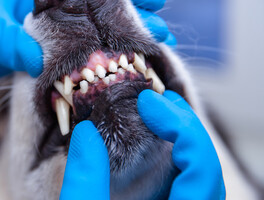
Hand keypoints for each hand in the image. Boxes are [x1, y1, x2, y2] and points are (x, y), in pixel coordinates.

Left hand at [0, 0, 173, 88]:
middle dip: (129, 15)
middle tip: (159, 32)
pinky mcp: (30, 49)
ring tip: (143, 53)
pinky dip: (86, 61)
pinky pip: (66, 53)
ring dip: (114, 40)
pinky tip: (103, 73)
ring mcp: (38, 26)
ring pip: (86, 30)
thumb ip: (4, 37)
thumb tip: (39, 61)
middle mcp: (41, 0)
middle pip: (95, 3)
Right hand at [60, 90, 224, 199]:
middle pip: (206, 172)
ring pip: (199, 180)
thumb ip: (83, 184)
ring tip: (160, 112)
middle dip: (185, 127)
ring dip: (183, 141)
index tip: (148, 103)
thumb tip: (87, 133)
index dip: (182, 129)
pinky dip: (173, 160)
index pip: (202, 172)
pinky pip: (185, 189)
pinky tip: (154, 145)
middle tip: (157, 101)